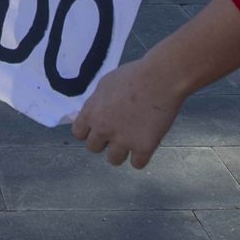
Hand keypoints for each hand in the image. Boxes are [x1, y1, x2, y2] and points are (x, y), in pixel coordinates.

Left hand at [70, 57, 184, 169]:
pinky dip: (141, 156)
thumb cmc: (134, 75)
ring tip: (133, 138)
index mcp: (91, 112)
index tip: (99, 128)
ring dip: (122, 151)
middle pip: (93, 148)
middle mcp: (103, 129)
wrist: (160, 78)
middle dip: (104, 141)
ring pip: (114, 160)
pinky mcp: (143, 147)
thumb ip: (96, 102)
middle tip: (118, 131)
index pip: (79, 133)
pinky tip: (146, 143)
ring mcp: (122, 140)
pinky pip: (137, 164)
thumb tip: (93, 114)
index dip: (89, 131)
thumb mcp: (106, 84)